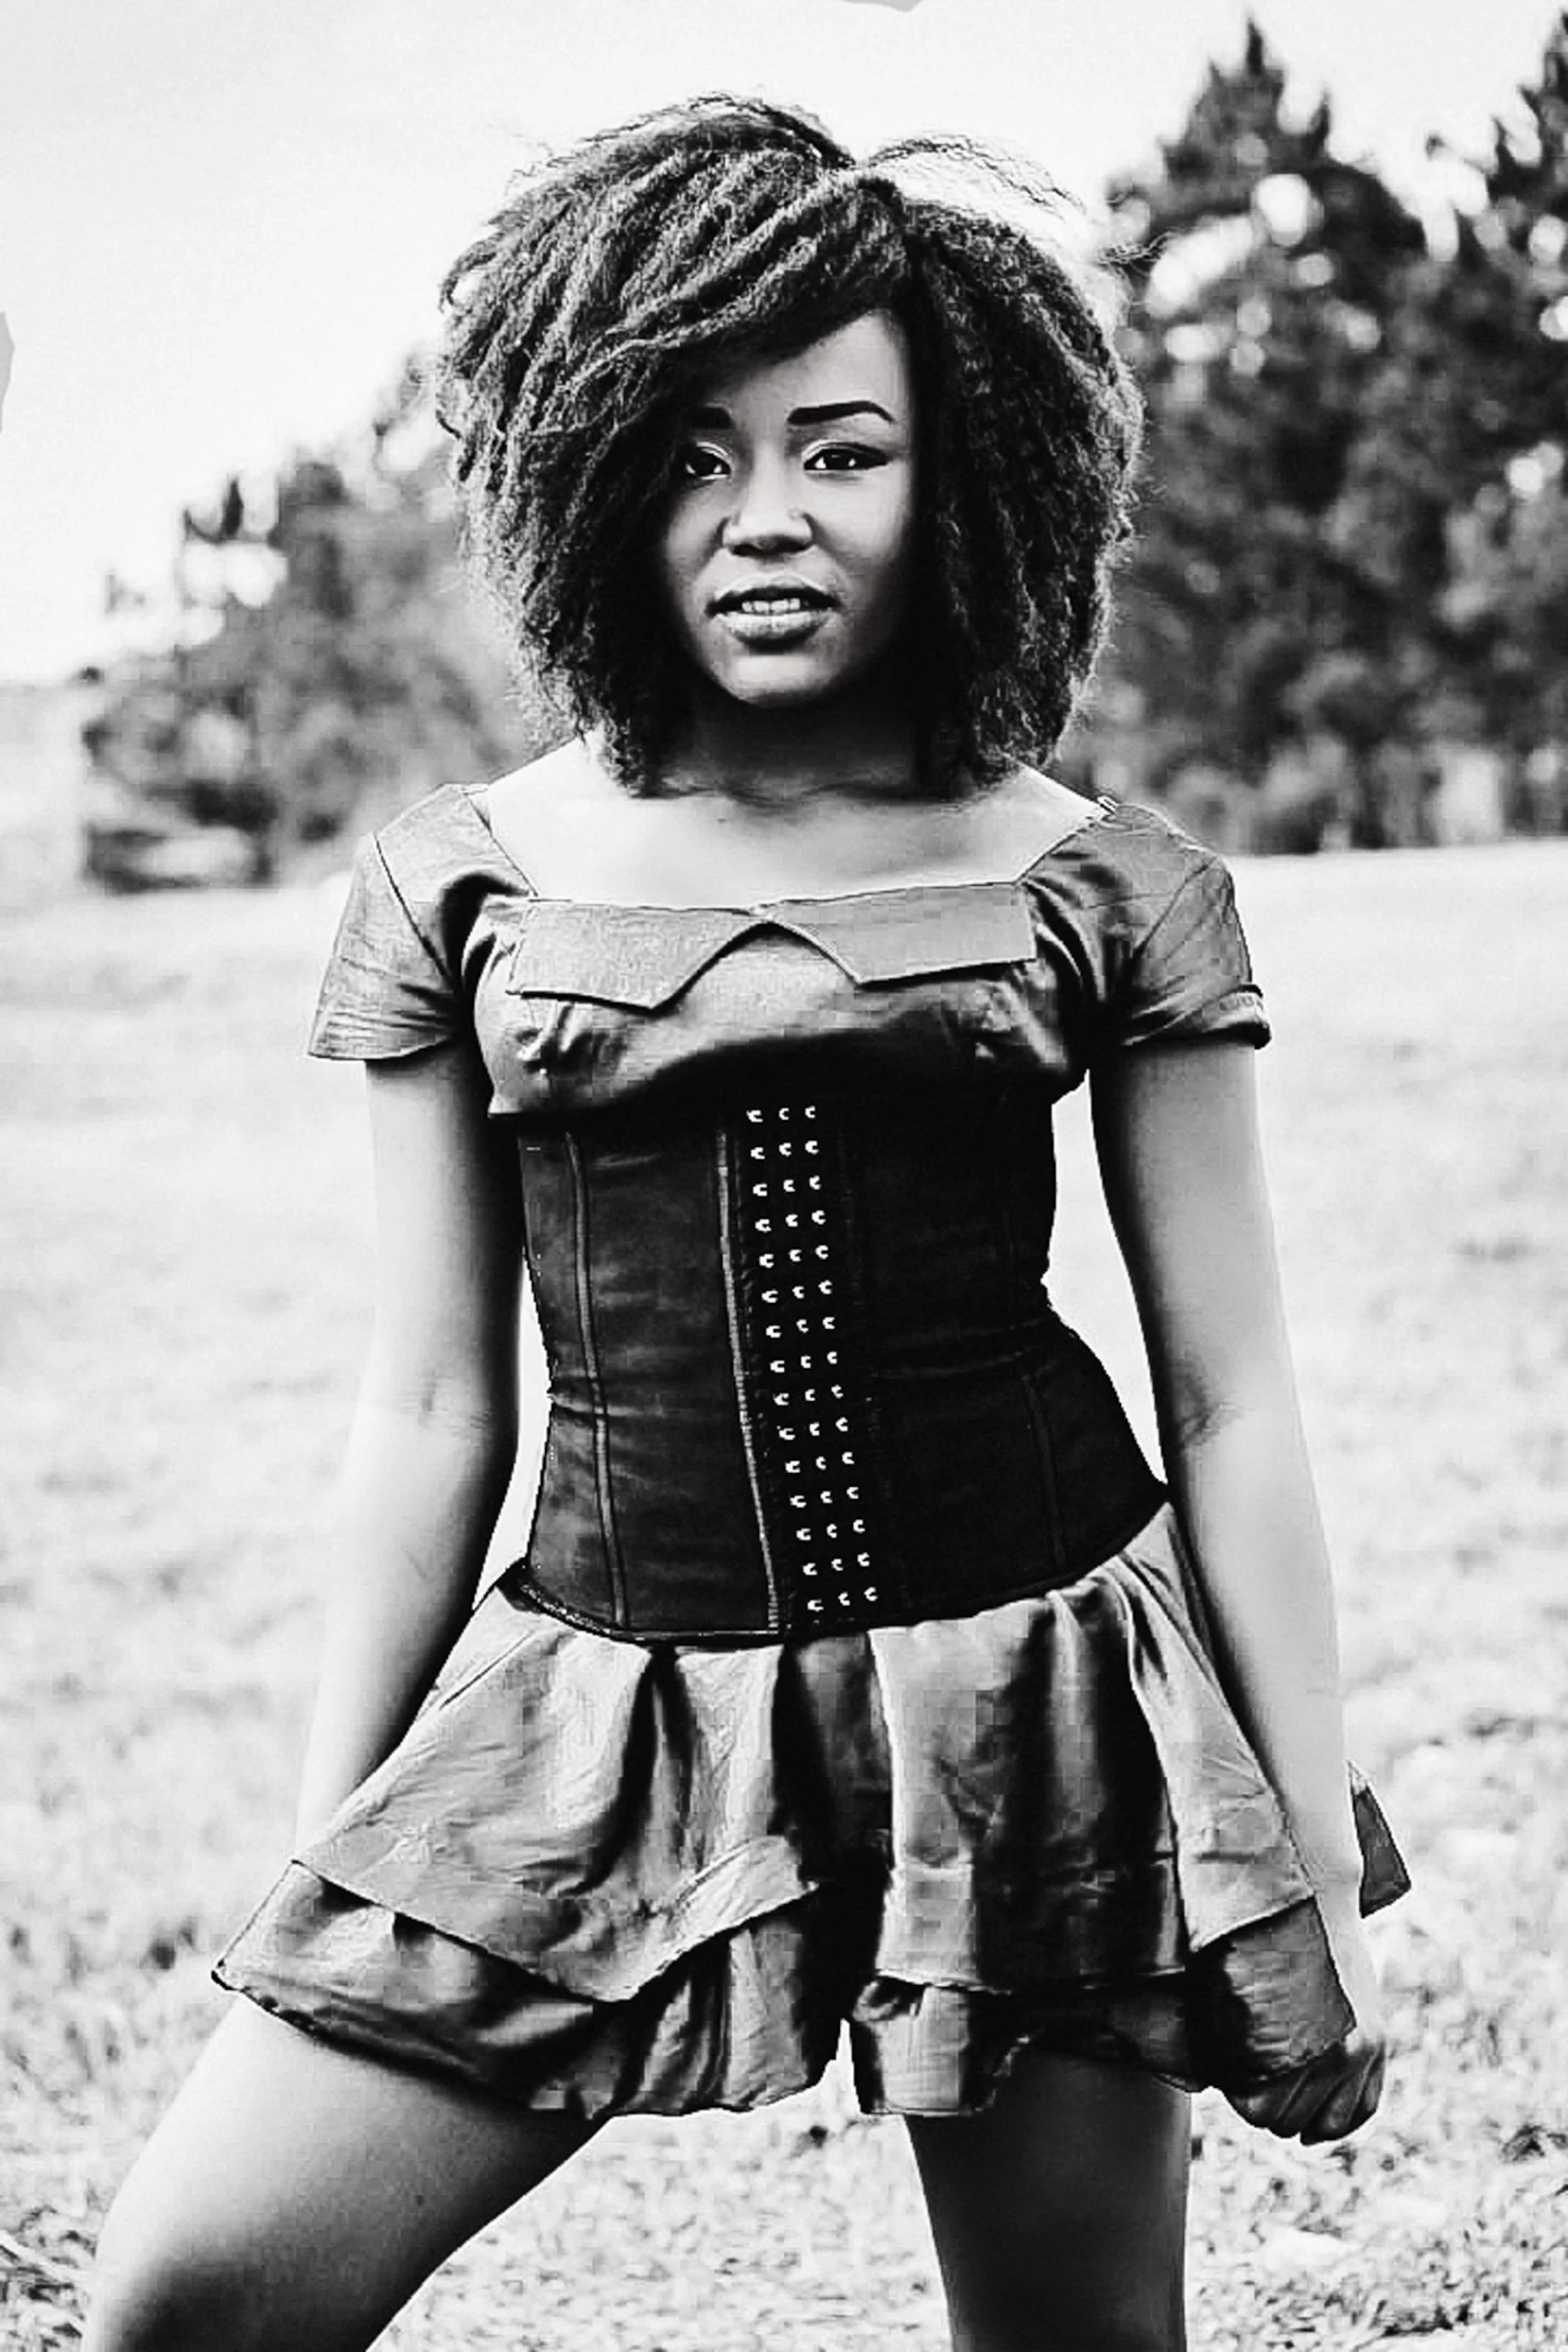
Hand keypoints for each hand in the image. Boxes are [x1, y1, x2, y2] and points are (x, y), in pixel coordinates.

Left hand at [1227, 1900, 1387, 2143]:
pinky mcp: (1379, 2046)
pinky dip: (1336, 2122)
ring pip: (1327, 2125)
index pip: (1257, 2109)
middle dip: (1264, 2106)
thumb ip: (1230, 2034)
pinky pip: (1362, 2110)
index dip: (1236, 2096)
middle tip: (1251, 2081)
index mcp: (1296, 2039)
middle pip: (1288, 2121)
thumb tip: (1207, 2076)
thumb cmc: (1264, 1937)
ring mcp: (1364, 2051)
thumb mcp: (1237, 1982)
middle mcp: (1338, 2052)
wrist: (1318, 1896)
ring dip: (1300, 2116)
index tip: (1229, 2076)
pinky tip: (1313, 2124)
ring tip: (1280, 2094)